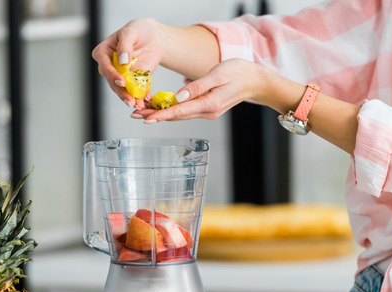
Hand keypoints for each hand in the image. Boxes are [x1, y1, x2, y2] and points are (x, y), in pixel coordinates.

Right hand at [92, 18, 162, 108]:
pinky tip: (146, 100)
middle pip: (112, 82)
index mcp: (103, 52)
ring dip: (130, 98)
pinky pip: (135, 91)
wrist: (153, 37)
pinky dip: (141, 96)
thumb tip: (122, 61)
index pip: (104, 65)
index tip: (121, 81)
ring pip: (122, 90)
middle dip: (121, 92)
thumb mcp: (131, 31)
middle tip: (131, 101)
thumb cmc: (139, 30)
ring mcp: (120, 75)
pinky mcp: (132, 81)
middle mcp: (109, 66)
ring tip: (139, 104)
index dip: (112, 74)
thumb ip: (125, 44)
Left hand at [132, 58, 271, 121]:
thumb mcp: (218, 73)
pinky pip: (187, 111)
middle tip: (135, 114)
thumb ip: (199, 85)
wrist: (257, 81)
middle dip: (155, 115)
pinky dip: (172, 110)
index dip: (161, 115)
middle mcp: (207, 111)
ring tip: (142, 111)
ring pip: (180, 114)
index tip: (145, 118)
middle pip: (176, 116)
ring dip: (161, 113)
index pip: (180, 111)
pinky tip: (161, 107)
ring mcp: (208, 111)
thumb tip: (180, 96)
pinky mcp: (208, 107)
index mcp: (209, 104)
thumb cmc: (239, 72)